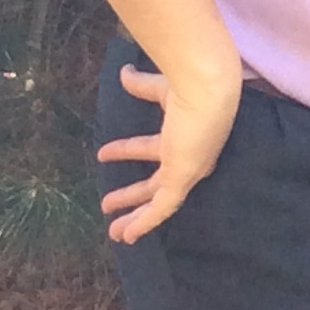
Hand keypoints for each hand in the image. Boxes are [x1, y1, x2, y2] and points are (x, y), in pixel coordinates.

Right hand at [95, 58, 240, 243]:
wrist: (207, 88)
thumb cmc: (191, 85)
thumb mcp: (160, 88)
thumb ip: (142, 85)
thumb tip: (124, 73)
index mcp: (184, 137)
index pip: (152, 149)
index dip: (127, 151)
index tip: (102, 154)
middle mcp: (188, 158)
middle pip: (154, 184)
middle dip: (131, 196)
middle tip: (107, 202)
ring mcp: (186, 171)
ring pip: (158, 203)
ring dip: (136, 217)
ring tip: (114, 232)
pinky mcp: (182, 180)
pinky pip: (163, 209)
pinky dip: (146, 223)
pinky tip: (129, 236)